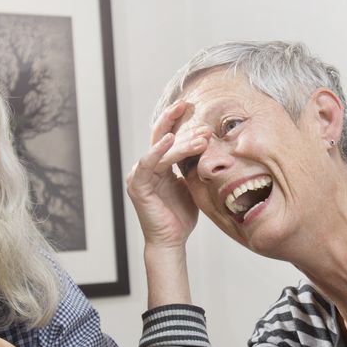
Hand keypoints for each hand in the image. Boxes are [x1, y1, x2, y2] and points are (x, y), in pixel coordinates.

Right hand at [126, 101, 205, 250]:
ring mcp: (140, 175)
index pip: (167, 136)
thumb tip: (209, 146)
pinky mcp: (138, 186)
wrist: (172, 240)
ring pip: (161, 150)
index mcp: (159, 165)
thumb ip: (193, 165)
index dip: (177, 120)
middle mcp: (147, 166)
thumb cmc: (181, 215)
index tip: (192, 106)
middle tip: (196, 114)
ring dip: (181, 141)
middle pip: (160, 136)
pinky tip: (169, 140)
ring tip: (201, 136)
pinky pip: (147, 164)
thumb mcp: (191, 184)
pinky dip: (157, 151)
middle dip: (177, 122)